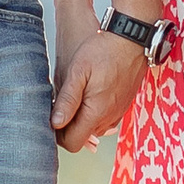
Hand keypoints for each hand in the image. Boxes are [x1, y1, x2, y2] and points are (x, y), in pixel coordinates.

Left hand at [52, 25, 148, 152]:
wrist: (131, 40)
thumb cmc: (104, 51)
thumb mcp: (78, 71)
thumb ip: (67, 99)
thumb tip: (55, 123)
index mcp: (96, 113)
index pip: (72, 143)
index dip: (58, 135)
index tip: (52, 116)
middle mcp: (109, 119)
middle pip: (82, 137)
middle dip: (68, 126)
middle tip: (61, 102)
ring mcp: (117, 114)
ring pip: (92, 129)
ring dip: (81, 118)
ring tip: (75, 95)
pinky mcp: (122, 107)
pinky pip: (104, 119)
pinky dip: (93, 112)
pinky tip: (89, 93)